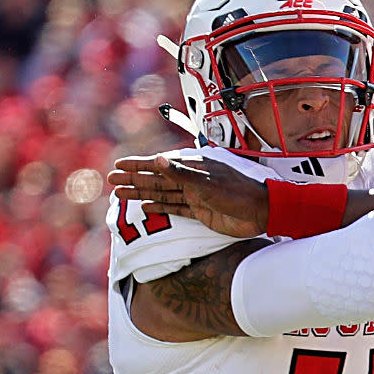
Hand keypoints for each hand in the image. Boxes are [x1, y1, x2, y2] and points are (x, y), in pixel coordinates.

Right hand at [107, 155, 268, 237]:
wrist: (261, 213)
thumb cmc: (238, 193)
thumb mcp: (207, 182)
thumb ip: (181, 174)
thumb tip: (157, 161)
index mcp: (194, 167)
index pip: (160, 165)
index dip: (139, 165)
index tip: (119, 165)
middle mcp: (192, 180)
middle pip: (157, 179)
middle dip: (134, 179)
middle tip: (112, 180)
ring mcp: (196, 197)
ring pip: (162, 194)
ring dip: (142, 193)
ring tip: (120, 194)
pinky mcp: (201, 213)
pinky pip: (175, 209)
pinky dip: (160, 208)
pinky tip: (146, 207)